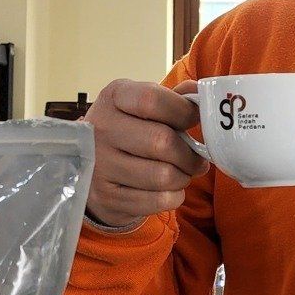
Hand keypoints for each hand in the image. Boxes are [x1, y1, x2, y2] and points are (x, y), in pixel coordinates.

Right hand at [83, 78, 208, 230]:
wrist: (91, 167)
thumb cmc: (129, 130)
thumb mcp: (142, 105)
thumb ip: (174, 98)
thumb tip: (202, 94)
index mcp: (114, 97)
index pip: (152, 100)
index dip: (184, 111)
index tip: (194, 119)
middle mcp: (102, 128)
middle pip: (162, 142)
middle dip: (190, 153)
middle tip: (197, 157)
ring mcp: (101, 165)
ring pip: (164, 175)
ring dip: (184, 176)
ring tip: (183, 172)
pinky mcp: (108, 197)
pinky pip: (159, 200)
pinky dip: (174, 196)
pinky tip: (169, 188)